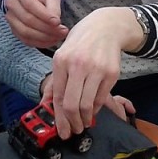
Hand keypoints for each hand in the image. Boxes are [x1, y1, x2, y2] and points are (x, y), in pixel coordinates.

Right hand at [4, 0, 67, 47]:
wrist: (28, 0)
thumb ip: (54, 7)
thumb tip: (55, 23)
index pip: (30, 5)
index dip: (44, 15)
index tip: (58, 22)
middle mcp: (12, 3)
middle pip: (27, 20)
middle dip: (47, 28)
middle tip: (62, 31)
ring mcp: (10, 18)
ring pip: (25, 32)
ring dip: (44, 37)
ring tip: (58, 36)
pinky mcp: (13, 30)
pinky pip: (26, 40)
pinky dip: (40, 42)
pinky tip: (51, 40)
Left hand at [47, 7, 137, 138]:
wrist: (106, 27)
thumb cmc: (81, 43)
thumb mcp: (62, 55)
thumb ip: (56, 81)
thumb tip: (45, 104)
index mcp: (61, 61)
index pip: (59, 97)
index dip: (60, 118)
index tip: (63, 130)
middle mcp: (77, 65)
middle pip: (73, 104)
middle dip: (73, 123)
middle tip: (74, 130)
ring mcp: (96, 69)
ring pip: (88, 105)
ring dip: (85, 119)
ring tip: (84, 122)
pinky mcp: (111, 73)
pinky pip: (101, 98)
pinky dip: (96, 109)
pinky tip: (92, 110)